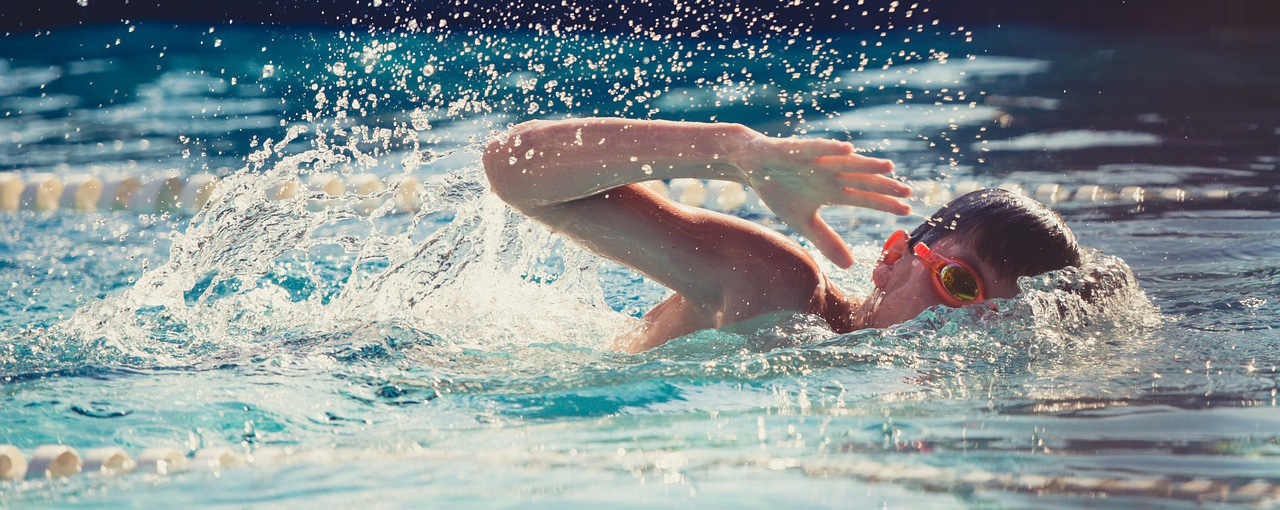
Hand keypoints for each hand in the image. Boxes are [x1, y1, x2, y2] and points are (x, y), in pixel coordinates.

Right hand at [733, 134, 911, 267]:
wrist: (752, 166)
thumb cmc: (779, 190)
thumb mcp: (803, 222)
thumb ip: (826, 240)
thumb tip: (850, 265)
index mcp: (832, 191)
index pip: (863, 198)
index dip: (884, 204)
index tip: (906, 211)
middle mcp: (830, 174)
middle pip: (861, 180)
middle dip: (883, 186)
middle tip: (908, 192)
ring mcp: (816, 160)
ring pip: (845, 163)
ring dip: (865, 165)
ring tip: (888, 168)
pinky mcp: (797, 149)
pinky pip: (817, 148)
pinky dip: (831, 148)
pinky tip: (847, 149)